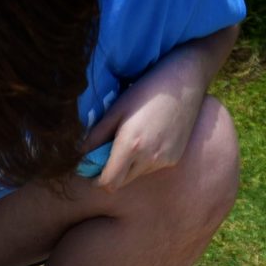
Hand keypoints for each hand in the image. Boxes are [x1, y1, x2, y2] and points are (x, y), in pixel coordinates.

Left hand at [83, 74, 201, 193]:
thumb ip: (96, 136)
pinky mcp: (174, 158)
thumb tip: (80, 154)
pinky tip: (149, 139)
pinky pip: (152, 168)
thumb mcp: (116, 110)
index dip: (96, 180)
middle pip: (121, 183)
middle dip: (111, 174)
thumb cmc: (146, 91)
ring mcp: (164, 160)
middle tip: (107, 156)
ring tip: (132, 142)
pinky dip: (145, 161)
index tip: (91, 170)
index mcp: (130, 146)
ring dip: (128, 167)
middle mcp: (148, 158)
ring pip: (136, 175)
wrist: (184, 82)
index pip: (108, 183)